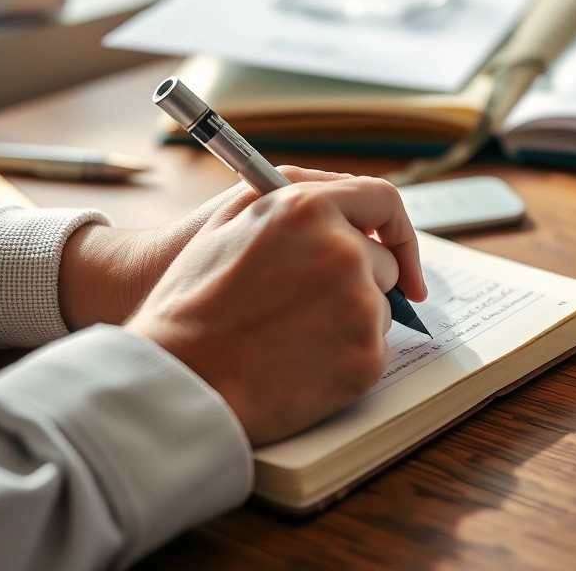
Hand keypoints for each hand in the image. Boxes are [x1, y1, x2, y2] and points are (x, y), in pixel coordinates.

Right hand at [124, 171, 426, 444]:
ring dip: (351, 319)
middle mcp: (344, 252)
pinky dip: (347, 356)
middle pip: (384, 264)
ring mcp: (360, 307)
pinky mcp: (366, 357)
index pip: (383, 201)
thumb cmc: (195, 299)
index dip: (393, 226)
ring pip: (379, 309)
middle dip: (359, 279)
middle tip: (308, 303)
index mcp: (310, 209)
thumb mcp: (233, 219)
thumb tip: (350, 207)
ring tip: (291, 335)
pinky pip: (373, 349)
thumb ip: (298, 200)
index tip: (396, 248)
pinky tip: (301, 363)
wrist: (180, 376)